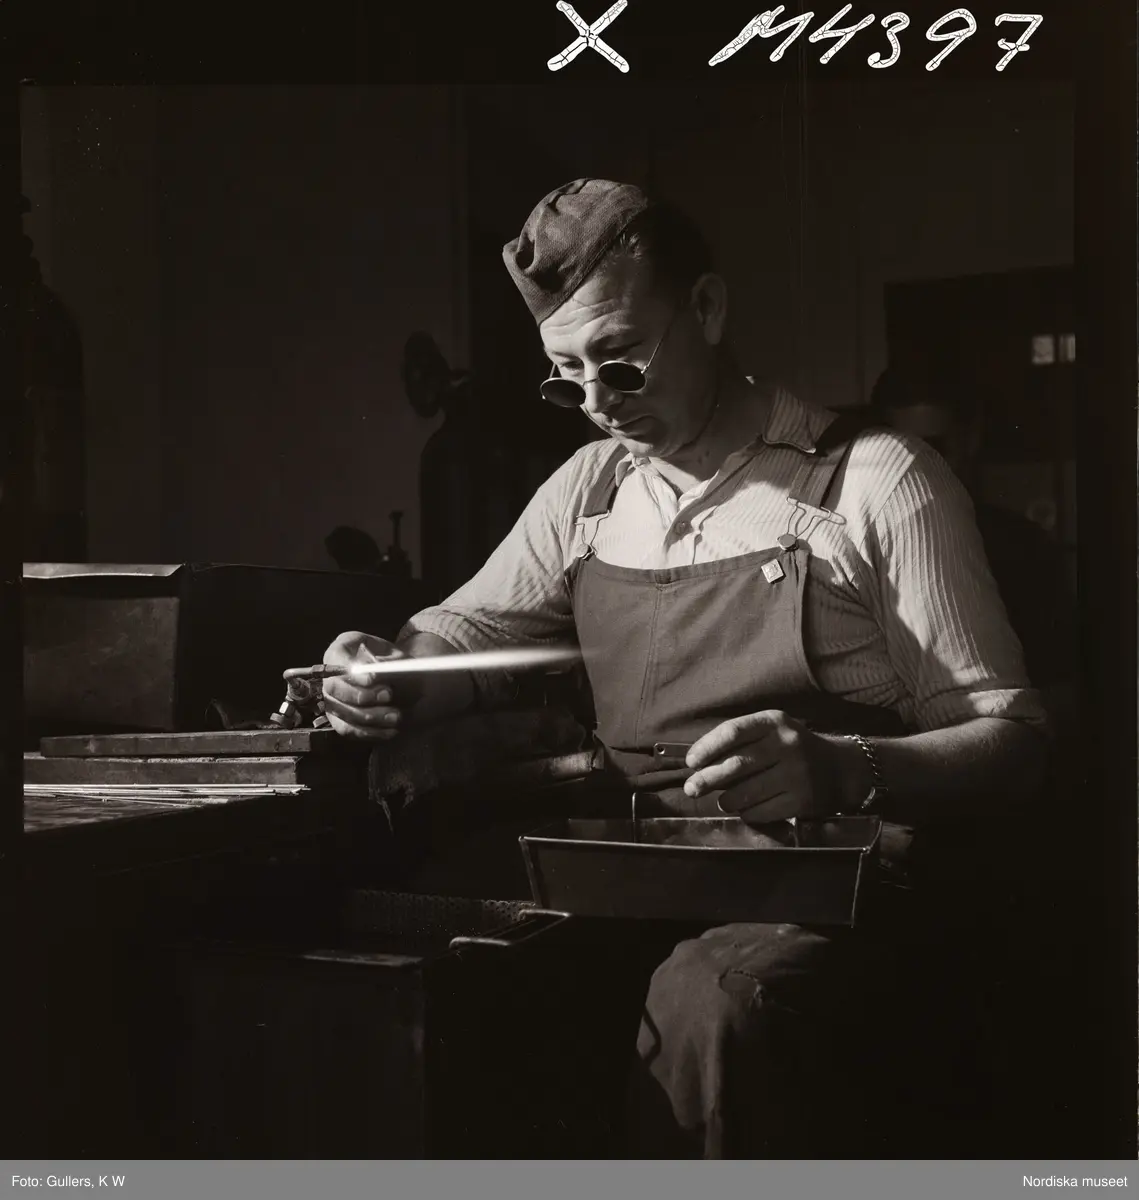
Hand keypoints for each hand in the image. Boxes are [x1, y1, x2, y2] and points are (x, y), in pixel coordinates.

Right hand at [320, 631, 406, 739]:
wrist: (402, 682)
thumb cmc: (396, 664)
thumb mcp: (397, 656)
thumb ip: (387, 662)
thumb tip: (375, 671)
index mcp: (343, 647)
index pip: (337, 657)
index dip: (352, 670)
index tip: (373, 678)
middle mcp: (331, 673)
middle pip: (333, 687)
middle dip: (361, 695)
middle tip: (388, 695)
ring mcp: (331, 698)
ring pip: (341, 711)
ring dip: (370, 716)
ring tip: (395, 716)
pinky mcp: (338, 719)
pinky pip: (348, 729)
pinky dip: (370, 732)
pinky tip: (390, 730)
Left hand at [682, 711, 865, 823]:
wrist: (839, 769)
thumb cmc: (792, 749)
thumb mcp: (771, 732)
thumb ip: (739, 741)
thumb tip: (698, 763)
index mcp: (774, 722)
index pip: (733, 732)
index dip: (707, 747)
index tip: (691, 762)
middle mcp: (787, 745)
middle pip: (736, 765)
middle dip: (708, 778)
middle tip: (692, 788)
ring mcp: (797, 774)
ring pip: (746, 792)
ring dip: (727, 799)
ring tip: (723, 800)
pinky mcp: (802, 800)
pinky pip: (761, 811)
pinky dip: (746, 813)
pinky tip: (746, 808)